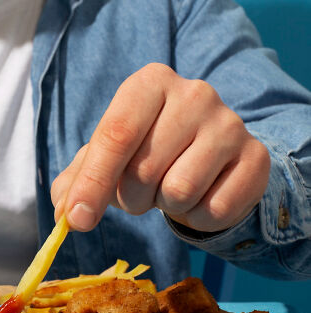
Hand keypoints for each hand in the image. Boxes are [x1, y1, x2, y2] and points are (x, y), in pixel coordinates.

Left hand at [52, 63, 269, 233]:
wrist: (209, 156)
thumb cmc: (146, 153)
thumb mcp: (106, 159)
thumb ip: (76, 182)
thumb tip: (65, 214)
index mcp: (149, 83)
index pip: (116, 135)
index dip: (92, 183)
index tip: (77, 220)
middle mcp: (194, 93)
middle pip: (143, 170)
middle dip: (132, 197)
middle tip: (141, 190)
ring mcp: (230, 123)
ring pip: (179, 191)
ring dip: (165, 205)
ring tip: (170, 187)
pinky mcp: (256, 158)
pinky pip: (214, 210)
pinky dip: (197, 217)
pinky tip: (201, 196)